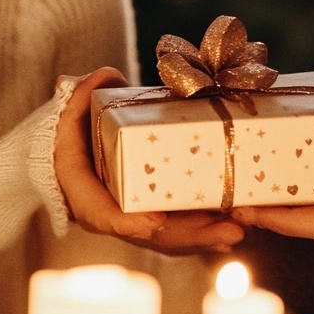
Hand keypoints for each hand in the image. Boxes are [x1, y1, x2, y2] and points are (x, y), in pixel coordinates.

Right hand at [54, 68, 245, 254]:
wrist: (80, 148)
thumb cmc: (78, 129)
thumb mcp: (74, 110)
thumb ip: (83, 94)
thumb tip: (105, 75)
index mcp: (82, 191)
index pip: (101, 214)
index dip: (126, 222)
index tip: (155, 222)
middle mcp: (109, 214)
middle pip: (149, 234)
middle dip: (189, 235)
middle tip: (230, 230)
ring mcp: (134, 220)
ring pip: (170, 238)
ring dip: (205, 237)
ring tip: (239, 230)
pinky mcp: (154, 218)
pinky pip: (180, 233)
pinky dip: (206, 233)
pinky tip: (238, 231)